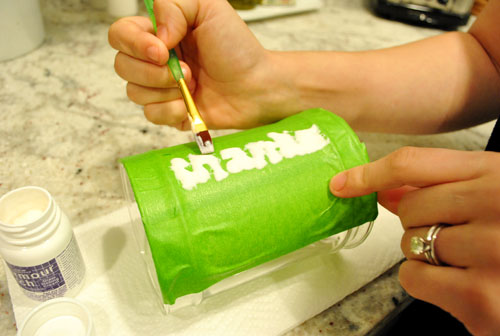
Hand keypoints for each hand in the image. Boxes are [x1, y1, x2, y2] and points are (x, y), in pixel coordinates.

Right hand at [108, 0, 284, 129]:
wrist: (257, 86)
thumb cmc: (238, 48)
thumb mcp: (209, 8)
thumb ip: (172, 6)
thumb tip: (156, 36)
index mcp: (160, 32)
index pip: (121, 34)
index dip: (134, 43)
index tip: (163, 51)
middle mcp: (156, 60)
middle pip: (122, 65)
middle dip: (153, 72)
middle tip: (186, 71)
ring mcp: (162, 88)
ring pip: (133, 92)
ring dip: (164, 90)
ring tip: (193, 84)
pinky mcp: (170, 112)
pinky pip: (150, 115)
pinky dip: (170, 110)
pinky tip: (190, 104)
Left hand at [330, 146, 499, 335]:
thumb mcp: (499, 194)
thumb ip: (445, 187)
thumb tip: (385, 190)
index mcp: (499, 174)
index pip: (414, 164)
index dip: (369, 172)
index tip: (341, 183)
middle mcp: (496, 204)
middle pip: (408, 208)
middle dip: (422, 223)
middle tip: (459, 234)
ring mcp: (492, 251)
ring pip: (409, 245)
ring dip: (429, 254)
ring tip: (474, 260)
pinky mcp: (484, 299)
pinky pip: (415, 280)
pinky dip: (430, 284)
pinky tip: (468, 283)